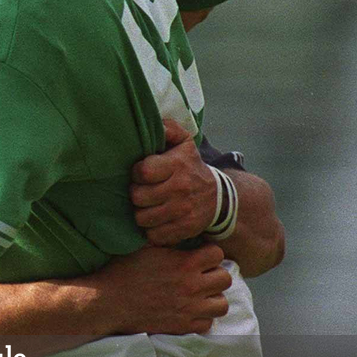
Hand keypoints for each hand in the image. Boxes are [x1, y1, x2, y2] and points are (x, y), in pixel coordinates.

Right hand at [94, 244, 231, 334]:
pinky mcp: (182, 326)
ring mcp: (189, 308)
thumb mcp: (145, 248)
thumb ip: (167, 240)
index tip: (201, 257)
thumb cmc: (124, 271)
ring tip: (201, 296)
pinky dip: (202, 318)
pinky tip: (189, 311)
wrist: (109, 301)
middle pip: (225, 279)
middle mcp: (191, 286)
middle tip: (203, 277)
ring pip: (222, 305)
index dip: (210, 254)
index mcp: (184, 263)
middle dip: (215, 275)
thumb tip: (177, 230)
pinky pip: (207, 324)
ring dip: (213, 298)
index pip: (218, 254)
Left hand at [130, 118, 216, 244]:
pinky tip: (157, 220)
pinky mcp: (185, 229)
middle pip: (138, 197)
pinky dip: (151, 230)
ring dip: (141, 213)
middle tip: (143, 191)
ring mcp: (184, 211)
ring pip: (142, 218)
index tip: (141, 173)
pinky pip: (154, 235)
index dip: (137, 173)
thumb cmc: (191, 166)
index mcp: (178, 165)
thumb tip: (154, 121)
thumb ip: (168, 128)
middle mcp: (182, 188)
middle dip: (136, 194)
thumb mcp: (184, 142)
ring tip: (148, 206)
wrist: (219, 197)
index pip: (142, 171)